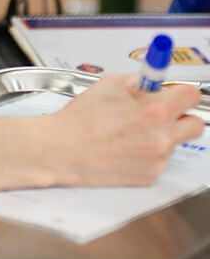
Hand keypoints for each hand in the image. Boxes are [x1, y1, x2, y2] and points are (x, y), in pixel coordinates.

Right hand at [52, 75, 204, 186]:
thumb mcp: (110, 85)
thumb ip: (140, 82)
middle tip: (163, 113)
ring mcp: (157, 159)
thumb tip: (154, 81)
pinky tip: (125, 148)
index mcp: (156, 109)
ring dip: (162, 136)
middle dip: (182, 116)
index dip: (182, 92)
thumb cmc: (81, 118)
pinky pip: (159, 161)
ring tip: (131, 133)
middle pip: (196, 124)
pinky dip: (148, 154)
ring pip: (175, 143)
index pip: (193, 96)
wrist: (62, 149)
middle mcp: (162, 137)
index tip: (176, 93)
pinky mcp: (149, 177)